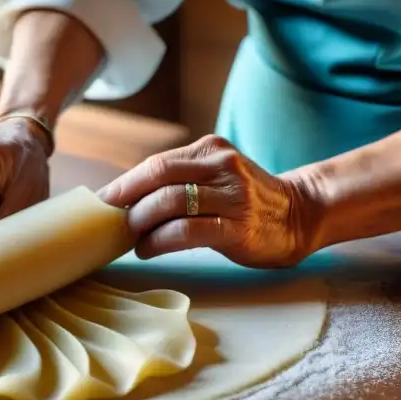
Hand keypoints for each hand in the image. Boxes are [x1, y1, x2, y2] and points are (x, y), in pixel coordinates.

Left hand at [98, 135, 314, 268]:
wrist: (298, 216)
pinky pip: (188, 231)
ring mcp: (233, 196)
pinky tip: (147, 249)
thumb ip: (181, 179)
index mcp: (211, 150)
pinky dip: (160, 241)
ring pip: (171, 203)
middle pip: (159, 177)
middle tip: (109, 220)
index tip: (102, 201)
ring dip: (141, 221)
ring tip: (129, 237)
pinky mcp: (238, 227)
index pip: (157, 163)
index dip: (125, 183)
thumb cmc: (246, 201)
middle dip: (127, 200)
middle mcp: (222, 167)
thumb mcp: (216, 176)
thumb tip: (126, 199)